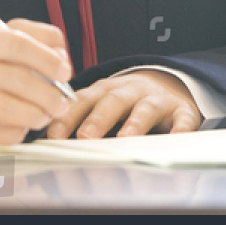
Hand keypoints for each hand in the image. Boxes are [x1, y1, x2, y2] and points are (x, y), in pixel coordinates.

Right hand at [0, 19, 72, 144]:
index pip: (14, 43)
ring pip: (2, 108)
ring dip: (34, 114)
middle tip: (62, 103)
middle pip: (12, 77)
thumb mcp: (8, 42)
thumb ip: (41, 40)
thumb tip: (62, 61)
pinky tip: (23, 128)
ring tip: (46, 115)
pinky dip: (16, 133)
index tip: (65, 72)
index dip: (45, 58)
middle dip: (47, 93)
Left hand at [44, 70, 202, 138]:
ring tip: (125, 138)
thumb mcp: (100, 103)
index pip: (83, 101)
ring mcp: (156, 99)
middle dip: (98, 118)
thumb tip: (42, 141)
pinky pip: (183, 119)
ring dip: (134, 122)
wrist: (167, 84)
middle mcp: (129, 91)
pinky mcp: (181, 110)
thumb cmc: (124, 101)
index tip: (53, 135)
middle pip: (112, 101)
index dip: (68, 117)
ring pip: (145, 108)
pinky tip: (176, 138)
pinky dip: (181, 128)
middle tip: (85, 136)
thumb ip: (76, 118)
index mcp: (104, 90)